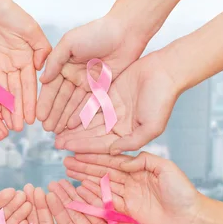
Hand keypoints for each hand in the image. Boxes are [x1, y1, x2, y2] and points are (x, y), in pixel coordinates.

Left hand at [0, 0, 51, 130]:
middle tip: (15, 130)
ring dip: (0, 109)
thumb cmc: (9, 9)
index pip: (28, 85)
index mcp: (24, 58)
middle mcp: (10, 65)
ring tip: (1, 126)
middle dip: (15, 111)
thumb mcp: (30, 28)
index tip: (33, 119)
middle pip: (13, 92)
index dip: (30, 102)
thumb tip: (44, 69)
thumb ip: (41, 48)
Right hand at [36, 14, 147, 133]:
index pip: (51, 86)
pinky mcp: (102, 88)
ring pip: (74, 104)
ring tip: (57, 131)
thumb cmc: (96, 32)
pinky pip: (90, 104)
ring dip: (65, 117)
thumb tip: (42, 80)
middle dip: (54, 114)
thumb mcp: (69, 43)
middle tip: (47, 129)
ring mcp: (88, 82)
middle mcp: (74, 74)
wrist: (125, 32)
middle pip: (62, 98)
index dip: (45, 102)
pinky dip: (81, 115)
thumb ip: (54, 61)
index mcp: (64, 64)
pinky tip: (73, 126)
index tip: (39, 116)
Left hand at [47, 179, 171, 223]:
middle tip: (52, 182)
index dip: (57, 211)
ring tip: (65, 180)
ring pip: (88, 207)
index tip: (47, 196)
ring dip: (77, 194)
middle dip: (64, 198)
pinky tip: (85, 184)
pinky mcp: (120, 220)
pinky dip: (95, 194)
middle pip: (76, 213)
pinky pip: (105, 204)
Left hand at [54, 53, 179, 153]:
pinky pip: (90, 104)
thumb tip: (113, 152)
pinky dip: (78, 111)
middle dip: (75, 140)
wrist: (166, 71)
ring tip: (56, 132)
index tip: (68, 151)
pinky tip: (65, 115)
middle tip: (56, 144)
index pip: (103, 145)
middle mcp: (120, 124)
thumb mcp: (151, 126)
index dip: (85, 148)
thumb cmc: (163, 99)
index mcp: (129, 134)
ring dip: (74, 127)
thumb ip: (132, 141)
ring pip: (89, 121)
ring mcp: (114, 109)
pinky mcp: (109, 94)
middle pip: (93, 135)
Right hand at [63, 152, 201, 223]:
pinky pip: (106, 202)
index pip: (112, 160)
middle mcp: (131, 180)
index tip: (79, 151)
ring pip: (101, 185)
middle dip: (84, 166)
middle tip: (66, 162)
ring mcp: (128, 196)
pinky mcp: (127, 211)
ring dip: (84, 179)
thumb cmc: (183, 192)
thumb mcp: (166, 168)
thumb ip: (143, 160)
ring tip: (68, 173)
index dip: (95, 156)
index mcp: (139, 167)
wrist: (191, 219)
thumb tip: (121, 160)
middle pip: (103, 172)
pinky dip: (93, 196)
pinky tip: (80, 190)